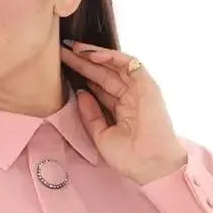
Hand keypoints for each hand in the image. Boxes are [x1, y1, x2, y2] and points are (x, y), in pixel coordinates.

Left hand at [60, 40, 187, 183]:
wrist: (151, 164)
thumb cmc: (130, 158)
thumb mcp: (101, 136)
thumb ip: (91, 115)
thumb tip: (80, 93)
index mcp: (120, 108)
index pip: (98, 86)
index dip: (81, 75)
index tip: (62, 67)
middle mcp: (129, 96)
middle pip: (103, 73)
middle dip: (82, 61)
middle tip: (61, 50)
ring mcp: (138, 89)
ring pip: (114, 65)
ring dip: (93, 55)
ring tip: (72, 48)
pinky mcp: (147, 84)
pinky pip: (128, 64)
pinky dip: (111, 56)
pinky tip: (91, 54)